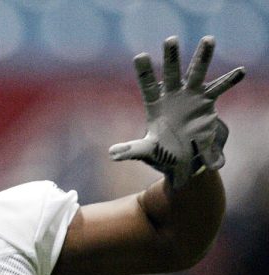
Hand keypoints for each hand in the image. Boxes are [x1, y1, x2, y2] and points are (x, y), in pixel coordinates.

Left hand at [109, 36, 244, 187]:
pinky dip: (229, 81)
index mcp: (155, 105)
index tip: (140, 56)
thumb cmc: (162, 153)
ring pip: (196, 73)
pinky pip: (219, 89)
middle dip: (171, 57)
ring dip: (203, 57)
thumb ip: (132, 150)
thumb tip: (111, 155)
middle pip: (171, 73)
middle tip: (171, 39)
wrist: (183, 159)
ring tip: (209, 38)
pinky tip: (240, 71)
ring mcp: (190, 96)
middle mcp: (172, 95)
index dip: (145, 72)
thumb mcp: (148, 151)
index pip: (148, 86)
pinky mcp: (206, 102)